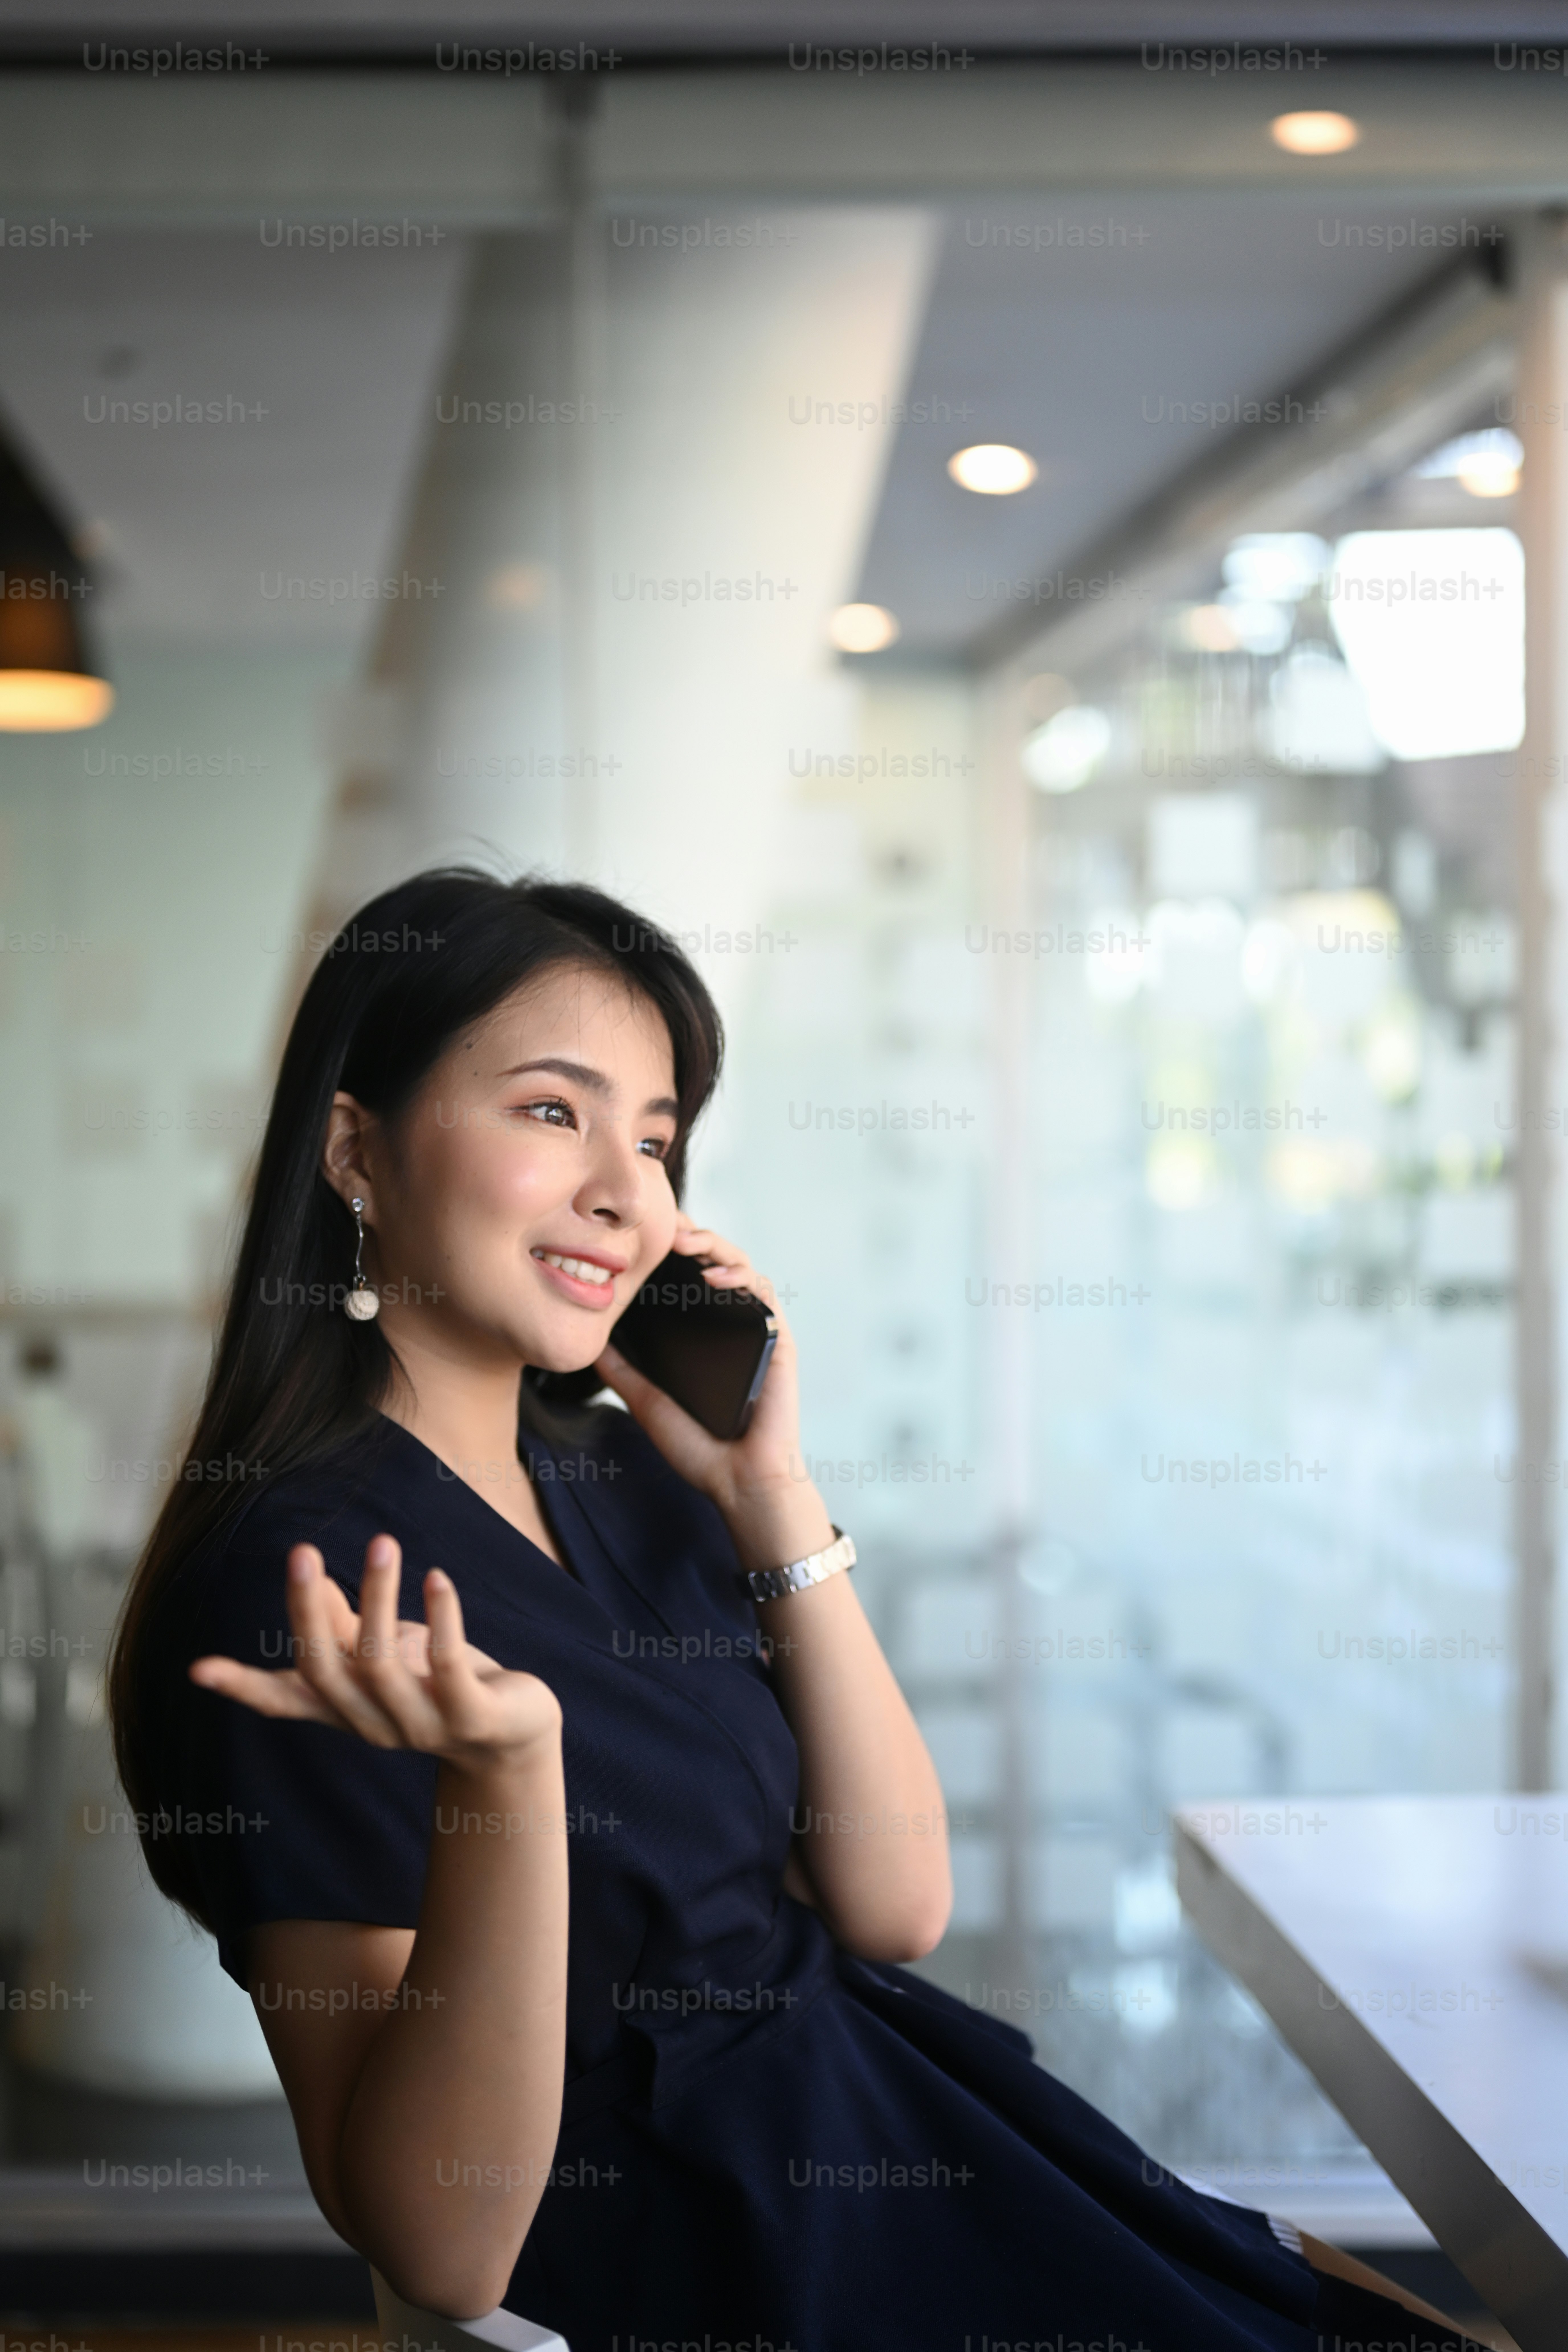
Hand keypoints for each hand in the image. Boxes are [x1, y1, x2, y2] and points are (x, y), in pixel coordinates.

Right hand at [189, 1535, 561, 1772]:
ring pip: (382, 1663)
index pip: (285, 1701)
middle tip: (301, 1549)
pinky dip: (443, 1618)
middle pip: (324, 1670)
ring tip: (383, 1542)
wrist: (515, 1735)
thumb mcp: (388, 1652)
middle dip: (309, 1610)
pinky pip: (449, 1666)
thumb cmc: (439, 1683)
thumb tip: (310, 1586)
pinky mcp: (472, 1717)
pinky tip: (437, 1578)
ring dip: (381, 1597)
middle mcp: (373, 1722)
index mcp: (347, 1708)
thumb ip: (347, 1626)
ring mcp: (422, 1725)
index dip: (242, 1688)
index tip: (197, 1669)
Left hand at [594, 1218, 833, 1573]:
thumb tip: (588, 1340)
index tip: (639, 1230)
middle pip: (712, 1259)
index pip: (685, 1274)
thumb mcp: (646, 1401)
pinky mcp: (778, 1340)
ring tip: (685, 1241)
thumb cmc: (698, 1448)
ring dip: (714, 1246)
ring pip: (740, 1266)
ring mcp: (756, 1328)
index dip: (667, 1246)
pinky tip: (717, 1276)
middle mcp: (729, 1323)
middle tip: (661, 1223)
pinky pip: (764, 1296)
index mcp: (700, 1332)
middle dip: (688, 1233)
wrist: (737, 1482)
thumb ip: (621, 1371)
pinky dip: (742, 1278)